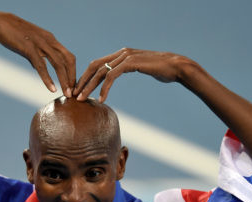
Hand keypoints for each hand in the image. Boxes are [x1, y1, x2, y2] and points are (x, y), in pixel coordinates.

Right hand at [0, 11, 75, 95]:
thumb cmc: (13, 34)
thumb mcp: (30, 44)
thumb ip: (37, 56)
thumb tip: (40, 68)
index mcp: (50, 39)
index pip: (68, 56)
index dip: (72, 71)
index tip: (72, 85)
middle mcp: (49, 40)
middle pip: (68, 60)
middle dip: (72, 77)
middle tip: (73, 92)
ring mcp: (40, 44)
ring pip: (58, 63)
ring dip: (64, 80)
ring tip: (67, 93)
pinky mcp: (29, 49)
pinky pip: (42, 66)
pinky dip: (48, 78)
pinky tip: (52, 89)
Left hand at [73, 48, 188, 101]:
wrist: (177, 67)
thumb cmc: (163, 71)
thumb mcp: (142, 69)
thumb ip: (131, 69)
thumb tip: (124, 76)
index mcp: (121, 54)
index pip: (97, 64)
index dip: (86, 77)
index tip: (79, 90)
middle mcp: (121, 53)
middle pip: (94, 66)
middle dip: (82, 81)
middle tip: (74, 95)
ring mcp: (126, 57)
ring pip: (101, 71)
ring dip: (89, 86)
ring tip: (82, 99)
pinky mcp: (131, 63)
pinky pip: (112, 76)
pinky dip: (105, 88)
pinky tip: (101, 99)